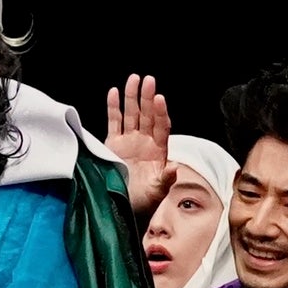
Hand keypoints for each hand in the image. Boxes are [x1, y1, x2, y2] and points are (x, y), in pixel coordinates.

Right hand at [102, 75, 172, 219]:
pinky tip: (114, 92)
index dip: (160, 112)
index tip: (159, 99)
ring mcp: (129, 141)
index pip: (162, 127)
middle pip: (147, 115)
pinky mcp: (113, 144)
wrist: (125, 208)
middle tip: (148, 80)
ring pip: (131, 115)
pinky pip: (114, 122)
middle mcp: (145, 142)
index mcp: (158, 151)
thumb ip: (166, 179)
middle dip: (147, 98)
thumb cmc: (144, 202)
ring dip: (132, 97)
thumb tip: (175, 167)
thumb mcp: (157, 192)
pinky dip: (113, 108)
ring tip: (133, 79)